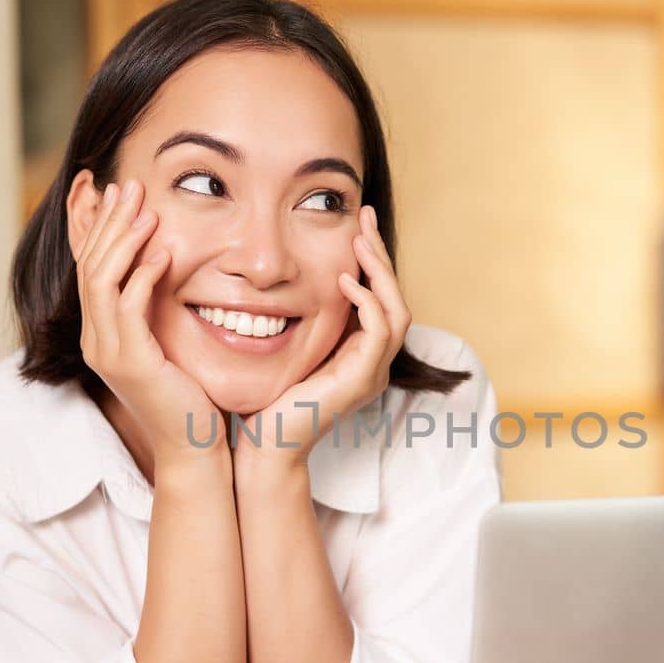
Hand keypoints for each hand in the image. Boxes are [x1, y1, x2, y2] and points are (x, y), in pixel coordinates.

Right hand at [76, 178, 226, 469]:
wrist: (194, 446)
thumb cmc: (190, 394)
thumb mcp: (168, 340)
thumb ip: (158, 305)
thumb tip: (167, 260)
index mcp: (101, 332)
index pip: (88, 267)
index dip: (95, 227)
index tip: (110, 190)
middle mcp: (95, 340)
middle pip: (90, 265)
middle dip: (108, 223)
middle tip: (129, 187)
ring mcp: (108, 352)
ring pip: (102, 281)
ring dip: (123, 241)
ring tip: (144, 210)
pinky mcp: (131, 363)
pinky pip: (129, 308)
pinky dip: (143, 276)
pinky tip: (163, 253)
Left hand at [236, 204, 410, 470]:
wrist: (265, 444)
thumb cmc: (268, 399)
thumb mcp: (289, 346)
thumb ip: (303, 318)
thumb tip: (290, 278)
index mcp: (361, 355)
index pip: (381, 299)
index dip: (372, 261)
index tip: (356, 226)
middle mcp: (374, 364)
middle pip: (396, 299)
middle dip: (380, 255)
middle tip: (364, 218)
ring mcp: (372, 374)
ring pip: (397, 311)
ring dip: (379, 273)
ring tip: (359, 242)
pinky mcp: (362, 380)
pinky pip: (379, 331)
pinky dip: (366, 301)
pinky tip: (343, 280)